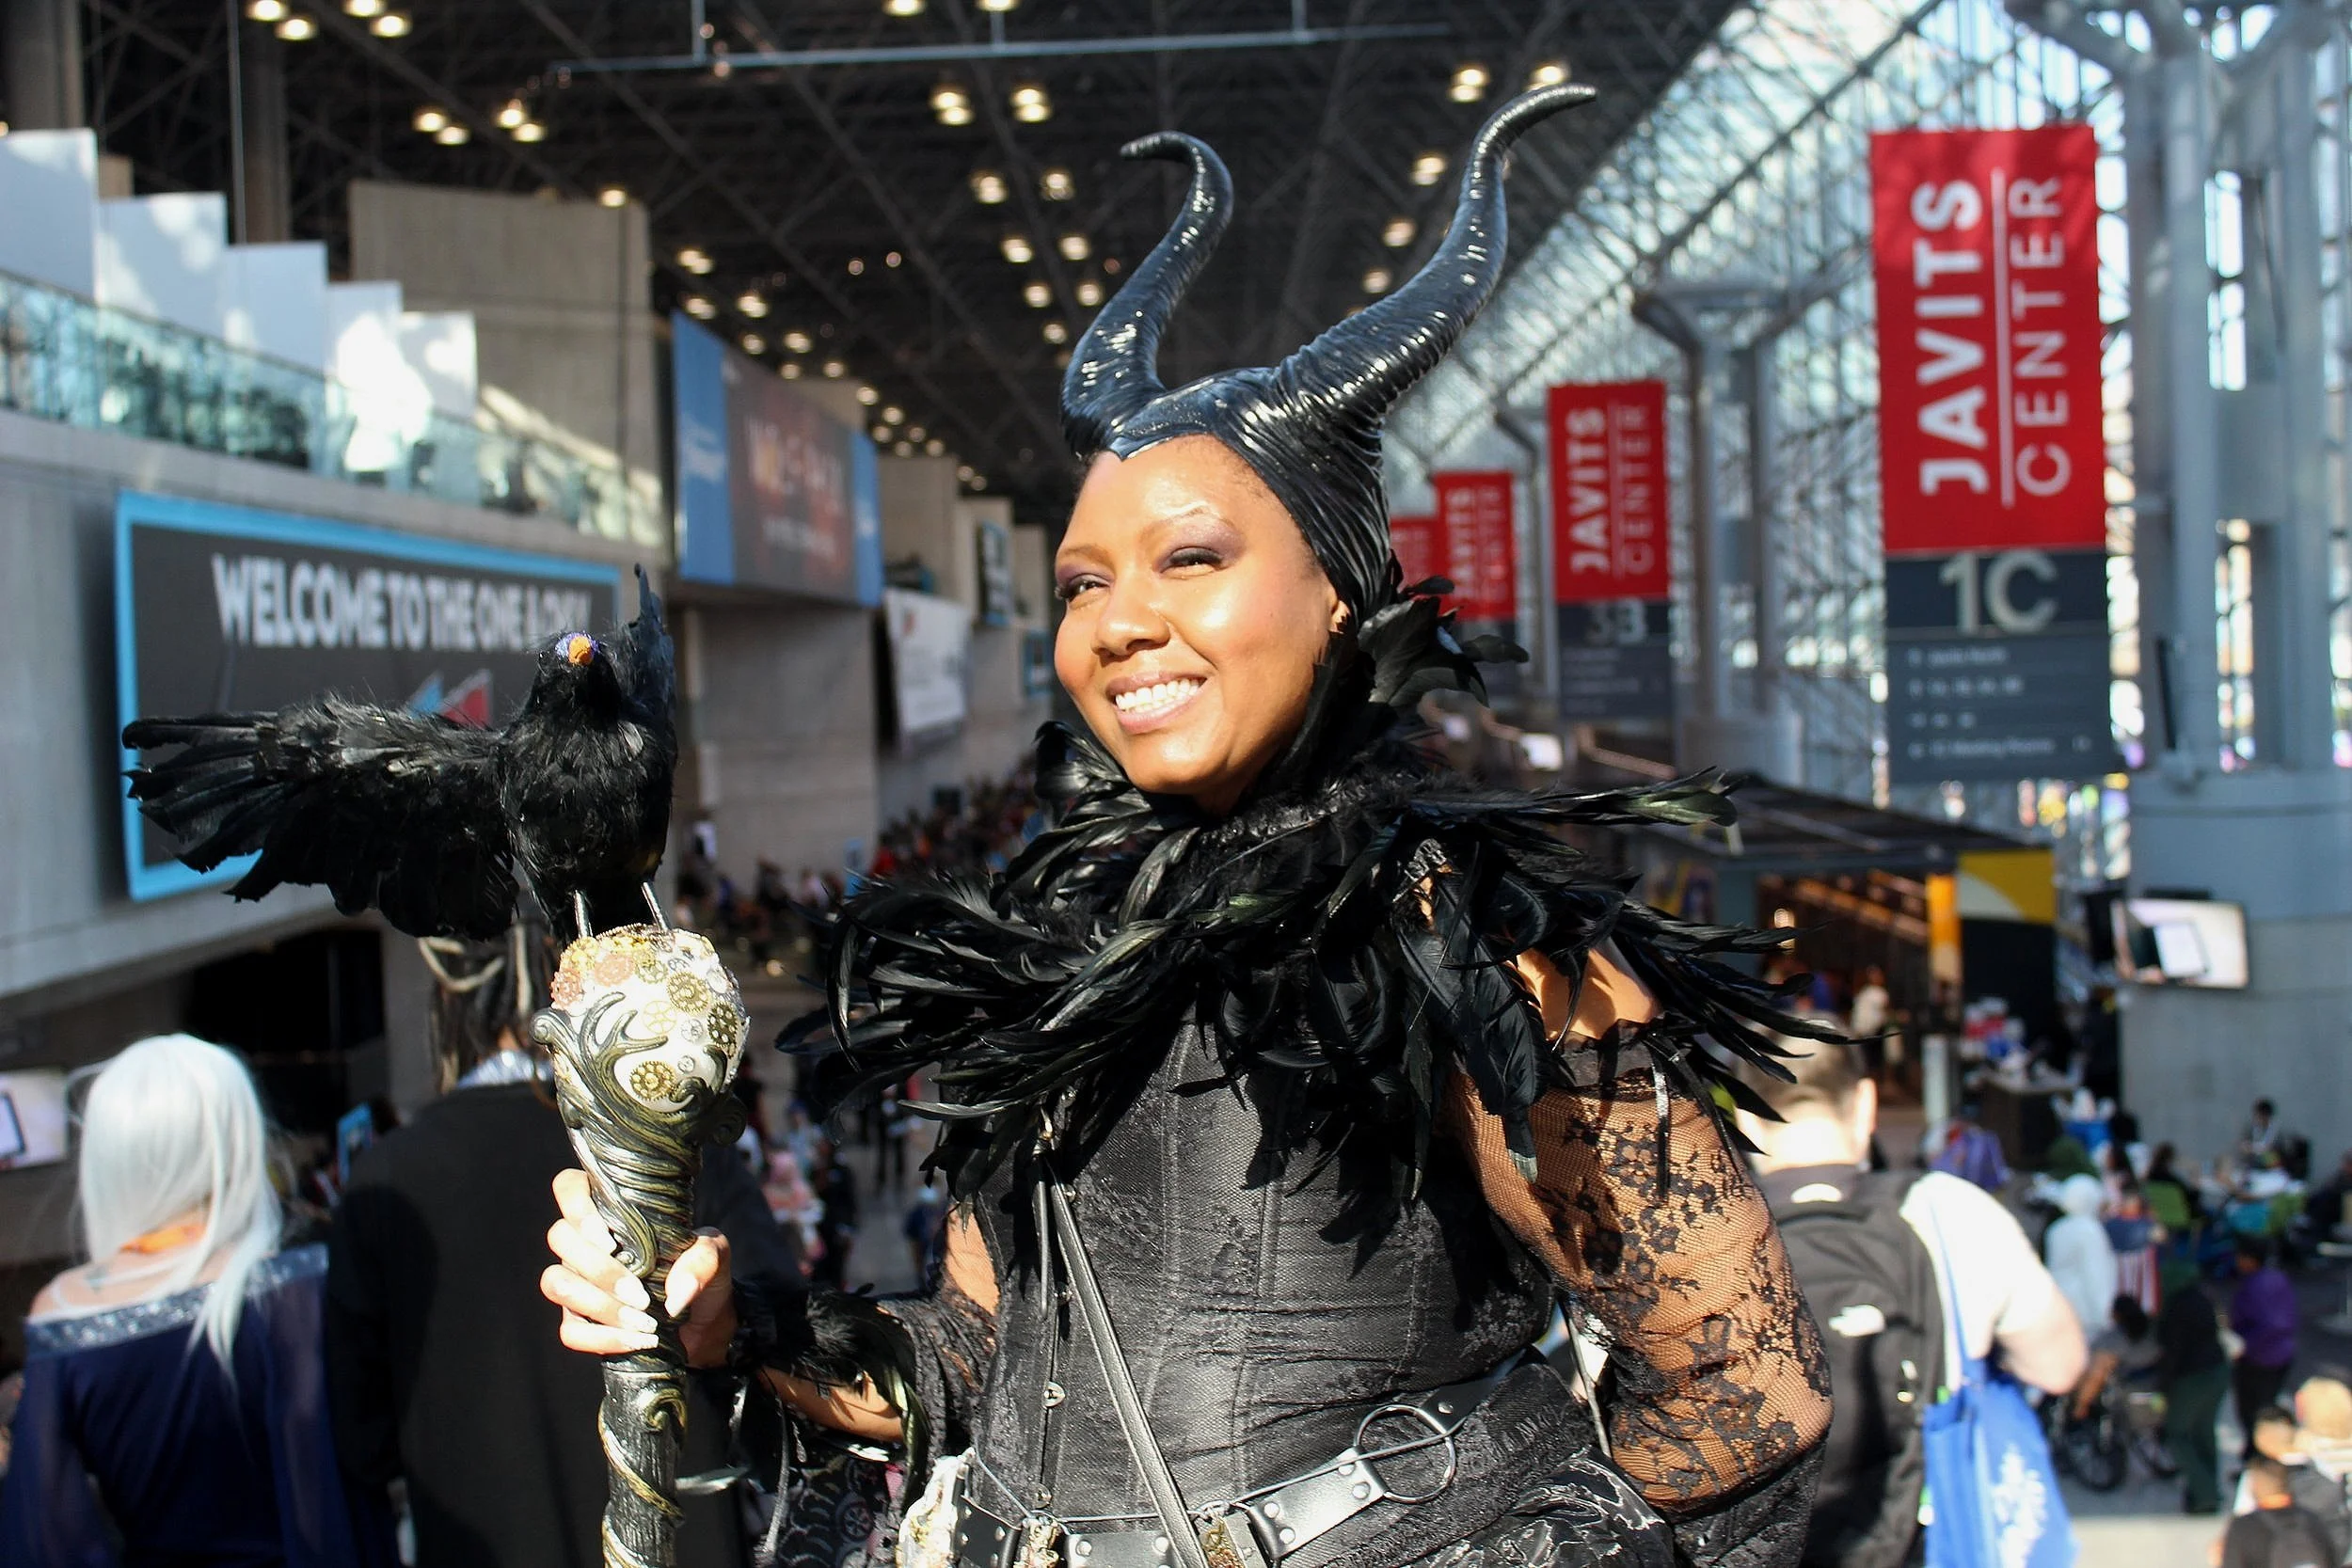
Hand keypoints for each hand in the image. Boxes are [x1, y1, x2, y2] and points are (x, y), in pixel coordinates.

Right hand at [540, 1168, 735, 1367]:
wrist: (705, 1322)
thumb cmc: (702, 1273)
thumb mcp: (715, 1254)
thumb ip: (703, 1258)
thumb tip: (676, 1292)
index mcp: (611, 1214)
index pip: (569, 1187)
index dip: (576, 1206)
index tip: (609, 1239)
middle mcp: (585, 1244)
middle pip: (560, 1238)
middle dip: (602, 1270)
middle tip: (642, 1295)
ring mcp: (577, 1282)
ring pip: (556, 1283)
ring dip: (600, 1305)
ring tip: (642, 1320)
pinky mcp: (579, 1321)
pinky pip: (569, 1331)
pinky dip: (603, 1339)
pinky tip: (636, 1340)